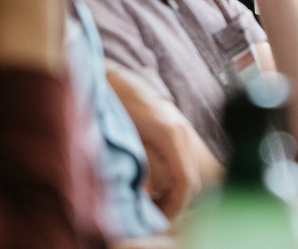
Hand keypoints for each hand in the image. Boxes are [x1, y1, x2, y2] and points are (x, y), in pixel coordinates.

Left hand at [106, 65, 221, 218]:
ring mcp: (178, 128)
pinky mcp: (173, 130)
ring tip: (150, 206)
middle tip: (152, 219)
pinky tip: (151, 188)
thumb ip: (134, 170)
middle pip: (190, 180)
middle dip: (174, 204)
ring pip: (187, 172)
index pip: (185, 182)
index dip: (174, 207)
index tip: (156, 221)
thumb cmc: (109, 105)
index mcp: (168, 134)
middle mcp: (179, 131)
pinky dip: (171, 180)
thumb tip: (141, 200)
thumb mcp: (120, 141)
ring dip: (173, 193)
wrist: (107, 76)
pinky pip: (180, 162)